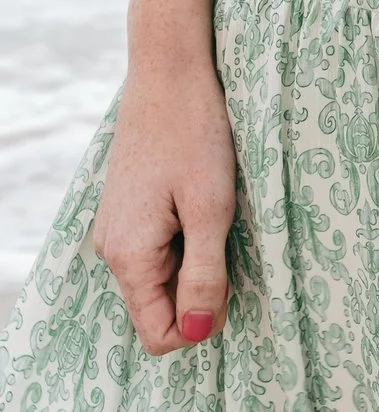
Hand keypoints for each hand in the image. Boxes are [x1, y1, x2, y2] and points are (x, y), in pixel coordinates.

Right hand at [93, 43, 236, 355]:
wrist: (170, 77)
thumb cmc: (197, 137)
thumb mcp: (212, 210)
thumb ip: (204, 275)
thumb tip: (197, 333)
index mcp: (130, 257)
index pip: (157, 334)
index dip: (200, 325)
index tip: (231, 283)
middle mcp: (114, 250)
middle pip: (161, 307)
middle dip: (202, 290)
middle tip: (231, 241)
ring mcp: (120, 230)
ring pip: (164, 277)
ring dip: (200, 261)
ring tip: (219, 216)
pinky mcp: (132, 212)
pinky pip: (162, 250)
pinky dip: (190, 239)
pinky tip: (206, 204)